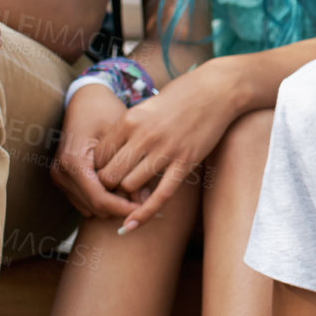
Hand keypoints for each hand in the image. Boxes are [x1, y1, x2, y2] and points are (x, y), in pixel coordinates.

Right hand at [52, 85, 141, 217]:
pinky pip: (85, 200)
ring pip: (90, 206)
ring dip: (111, 204)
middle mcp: (62, 171)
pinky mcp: (63, 177)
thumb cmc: (105, 111)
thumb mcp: (122, 135)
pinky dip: (102, 198)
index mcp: (74, 161)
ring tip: (133, 191)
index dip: (123, 208)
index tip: (144, 208)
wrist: (85, 99)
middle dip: (119, 207)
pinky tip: (119, 186)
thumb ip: (131, 169)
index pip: (99, 198)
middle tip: (144, 200)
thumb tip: (143, 201)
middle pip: (94, 206)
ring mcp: (59, 176)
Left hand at [95, 62, 242, 232]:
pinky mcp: (186, 162)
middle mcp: (144, 136)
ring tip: (130, 193)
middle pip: (110, 175)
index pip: (99, 156)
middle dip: (108, 186)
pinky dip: (144, 214)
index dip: (97, 169)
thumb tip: (111, 153)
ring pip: (130, 186)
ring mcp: (166, 151)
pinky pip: (161, 195)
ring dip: (128, 193)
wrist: (217, 90)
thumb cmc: (180, 96)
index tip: (103, 173)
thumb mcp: (146, 106)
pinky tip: (131, 225)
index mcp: (130, 120)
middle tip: (112, 188)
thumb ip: (128, 129)